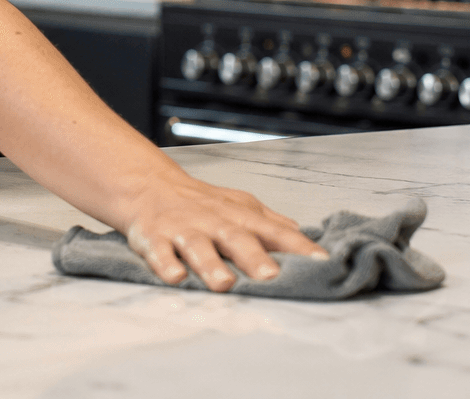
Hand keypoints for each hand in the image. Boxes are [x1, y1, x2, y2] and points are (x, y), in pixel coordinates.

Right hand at [122, 172, 328, 292]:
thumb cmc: (199, 201)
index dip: (298, 247)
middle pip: (237, 238)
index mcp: (239, 217)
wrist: (149, 185)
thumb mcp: (239, 206)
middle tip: (271, 276)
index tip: (321, 263)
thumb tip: (303, 236)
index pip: (275, 232)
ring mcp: (184, 230)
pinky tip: (175, 277)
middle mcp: (214, 222)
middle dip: (255, 257)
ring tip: (224, 283)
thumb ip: (271, 224)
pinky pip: (160, 252)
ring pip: (199, 247)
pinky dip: (166, 265)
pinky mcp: (154, 239)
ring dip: (211, 265)